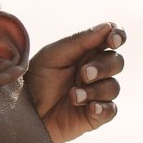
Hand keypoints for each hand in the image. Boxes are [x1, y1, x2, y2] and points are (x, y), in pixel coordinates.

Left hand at [26, 22, 126, 142]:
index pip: (112, 38)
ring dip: (96, 90)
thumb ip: (79, 40)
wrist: (23, 111)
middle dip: (103, 67)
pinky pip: (110, 110)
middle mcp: (96, 71)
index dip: (118, 36)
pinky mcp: (94, 115)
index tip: (113, 40)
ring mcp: (97, 93)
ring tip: (73, 95)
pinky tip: (90, 107)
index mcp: (87, 52)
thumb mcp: (53, 55)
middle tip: (84, 74)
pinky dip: (103, 108)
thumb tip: (107, 27)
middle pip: (116, 62)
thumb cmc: (35, 79)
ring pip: (113, 87)